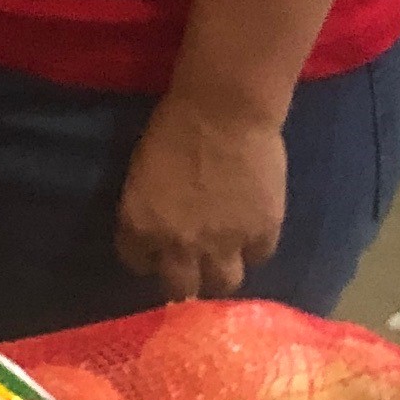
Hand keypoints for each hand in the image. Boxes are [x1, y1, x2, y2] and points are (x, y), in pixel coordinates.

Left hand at [114, 93, 290, 299]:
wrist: (223, 111)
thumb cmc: (173, 127)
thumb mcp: (142, 174)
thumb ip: (149, 210)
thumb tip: (161, 227)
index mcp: (139, 226)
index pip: (138, 263)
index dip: (149, 257)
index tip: (157, 250)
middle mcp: (178, 244)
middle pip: (180, 288)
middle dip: (184, 280)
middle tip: (192, 266)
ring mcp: (223, 244)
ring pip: (223, 284)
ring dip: (221, 273)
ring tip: (224, 258)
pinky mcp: (262, 233)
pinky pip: (258, 256)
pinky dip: (254, 247)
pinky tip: (252, 232)